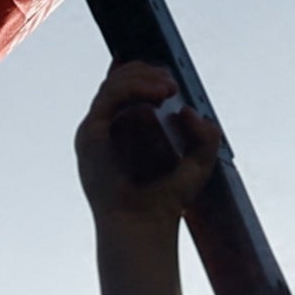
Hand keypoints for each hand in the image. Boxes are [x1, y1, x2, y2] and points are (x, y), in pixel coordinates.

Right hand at [77, 57, 213, 232]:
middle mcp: (107, 127)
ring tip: (169, 88)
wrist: (144, 226)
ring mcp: (95, 130)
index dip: (142, 71)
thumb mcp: (199, 163)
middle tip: (173, 83)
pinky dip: (133, 89)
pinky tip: (158, 95)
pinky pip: (109, 97)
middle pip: (118, 80)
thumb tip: (187, 109)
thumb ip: (205, 135)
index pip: (126, 88)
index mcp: (125, 131)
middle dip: (147, 73)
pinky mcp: (90, 134)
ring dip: (143, 78)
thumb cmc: (167, 200)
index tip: (167, 68)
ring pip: (113, 84)